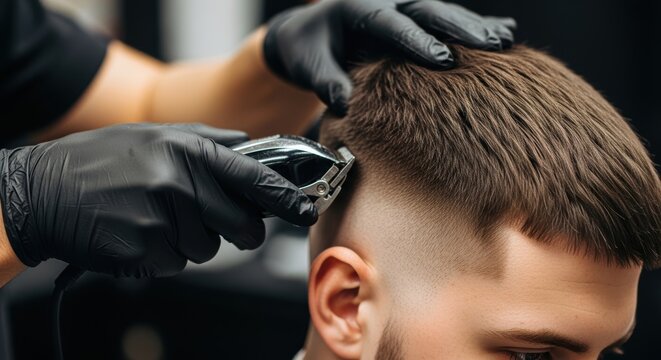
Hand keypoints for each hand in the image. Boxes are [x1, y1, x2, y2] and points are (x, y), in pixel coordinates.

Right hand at [0, 124, 316, 276]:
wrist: (43, 190)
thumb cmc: (101, 161)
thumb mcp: (153, 135)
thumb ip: (205, 140)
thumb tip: (247, 145)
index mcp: (188, 151)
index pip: (254, 178)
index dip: (286, 198)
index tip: (306, 209)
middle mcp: (180, 183)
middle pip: (241, 227)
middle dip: (237, 231)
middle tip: (212, 221)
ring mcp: (163, 219)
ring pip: (207, 248)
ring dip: (189, 240)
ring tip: (154, 216)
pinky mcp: (145, 250)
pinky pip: (176, 263)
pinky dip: (162, 254)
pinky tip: (139, 231)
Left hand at [263, 0, 515, 114]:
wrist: (310, 32)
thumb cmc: (310, 50)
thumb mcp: (310, 66)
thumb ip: (326, 81)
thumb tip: (342, 103)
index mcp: (359, 10)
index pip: (392, 24)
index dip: (418, 41)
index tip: (443, 59)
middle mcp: (387, 2)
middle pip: (428, 11)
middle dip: (461, 28)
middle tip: (491, 47)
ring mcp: (404, 8)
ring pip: (444, 13)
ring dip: (475, 27)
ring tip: (506, 42)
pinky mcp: (416, 20)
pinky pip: (448, 21)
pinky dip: (476, 27)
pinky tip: (507, 35)